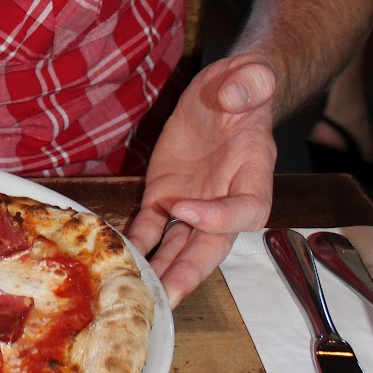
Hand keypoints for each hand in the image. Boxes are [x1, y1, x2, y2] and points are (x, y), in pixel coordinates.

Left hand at [126, 52, 277, 307]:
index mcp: (253, 175)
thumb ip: (251, 84)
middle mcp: (224, 197)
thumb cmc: (245, 88)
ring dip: (163, 269)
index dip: (218, 218)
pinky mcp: (165, 193)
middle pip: (211, 244)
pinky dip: (137, 241)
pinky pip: (152, 224)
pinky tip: (119, 257)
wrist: (224, 91)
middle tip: (168, 295)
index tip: (184, 208)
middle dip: (189, 271)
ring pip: (180, 244)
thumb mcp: (253, 77)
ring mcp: (194, 200)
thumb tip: (235, 94)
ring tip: (142, 292)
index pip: (246, 211)